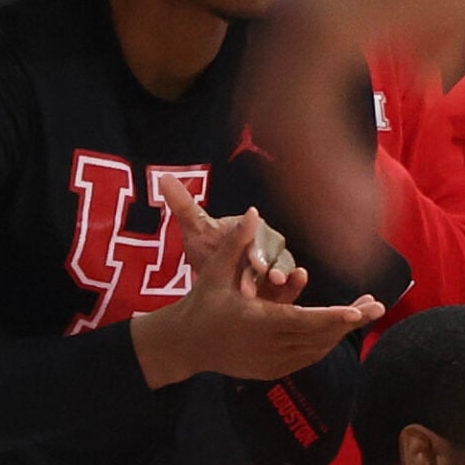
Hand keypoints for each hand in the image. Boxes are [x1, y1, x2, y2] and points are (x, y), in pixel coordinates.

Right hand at [131, 207, 380, 387]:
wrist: (187, 343)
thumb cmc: (202, 302)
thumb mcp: (216, 270)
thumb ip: (238, 242)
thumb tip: (255, 212)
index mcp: (257, 321)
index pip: (303, 320)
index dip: (333, 316)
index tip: (357, 311)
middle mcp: (270, 346)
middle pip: (320, 335)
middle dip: (350, 320)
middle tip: (378, 306)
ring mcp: (274, 362)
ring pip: (318, 348)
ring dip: (340, 330)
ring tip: (363, 311)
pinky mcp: (274, 370)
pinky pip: (308, 356)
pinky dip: (325, 341)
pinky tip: (337, 326)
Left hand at [157, 175, 298, 297]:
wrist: (212, 276)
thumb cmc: (208, 248)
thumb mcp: (194, 229)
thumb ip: (184, 205)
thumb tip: (164, 177)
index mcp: (250, 228)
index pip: (255, 237)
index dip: (255, 249)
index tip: (252, 261)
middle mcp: (267, 244)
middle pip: (270, 254)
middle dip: (264, 269)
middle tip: (255, 283)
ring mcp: (275, 265)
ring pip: (283, 269)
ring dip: (283, 278)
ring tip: (277, 284)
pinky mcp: (281, 287)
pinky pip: (292, 285)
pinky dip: (296, 285)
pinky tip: (299, 283)